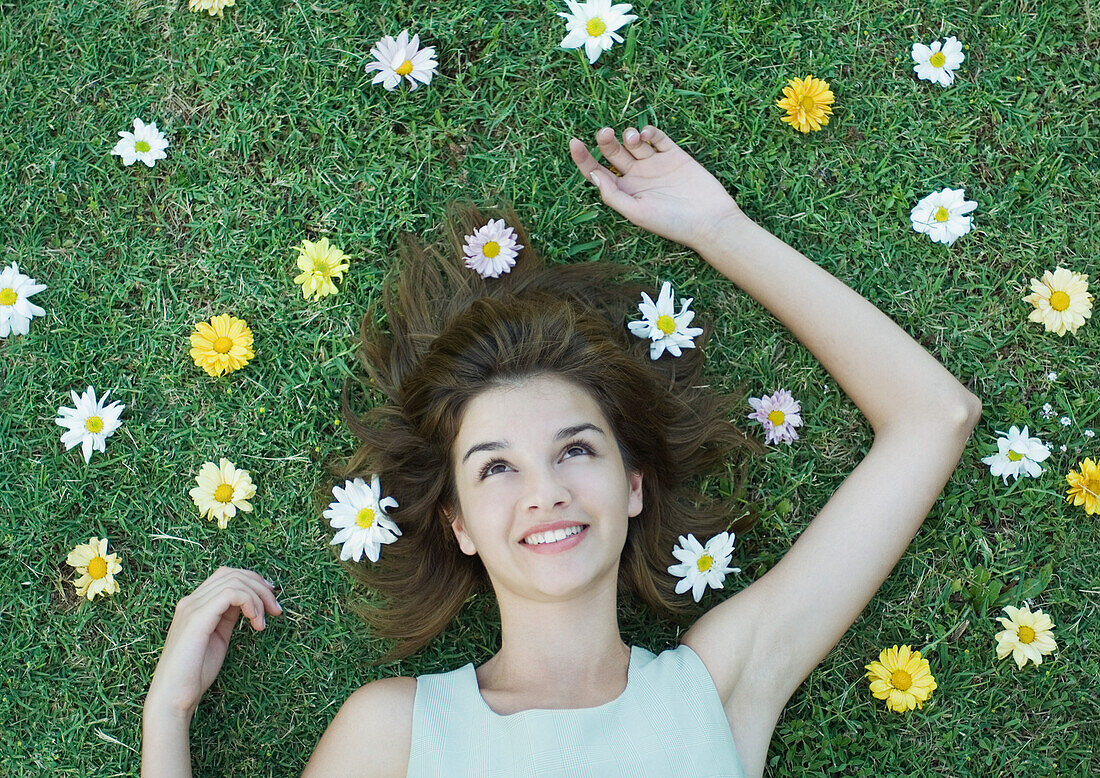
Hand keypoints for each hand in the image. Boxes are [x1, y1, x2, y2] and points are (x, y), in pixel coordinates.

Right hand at [145, 567, 281, 719]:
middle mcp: (191, 601)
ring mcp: (192, 607)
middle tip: (276, 610)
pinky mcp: (198, 617)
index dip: (252, 582)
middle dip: (260, 588)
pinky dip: (251, 603)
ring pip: (235, 581)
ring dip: (259, 597)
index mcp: (195, 605)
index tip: (270, 601)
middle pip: (233, 574)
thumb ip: (228, 618)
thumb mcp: (219, 638)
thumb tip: (248, 604)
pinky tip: (256, 622)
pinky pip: (231, 594)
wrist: (173, 697)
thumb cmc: (195, 673)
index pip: (226, 576)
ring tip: (264, 621)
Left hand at [569, 125, 745, 251]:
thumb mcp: (636, 212)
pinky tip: (647, 134)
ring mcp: (655, 164)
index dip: (583, 158)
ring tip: (633, 138)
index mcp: (623, 192)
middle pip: (613, 153)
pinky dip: (650, 132)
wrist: (709, 220)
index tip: (574, 142)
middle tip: (605, 133)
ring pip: (634, 142)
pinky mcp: (674, 155)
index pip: (597, 172)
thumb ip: (613, 195)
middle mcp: (636, 177)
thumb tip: (593, 175)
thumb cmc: (671, 223)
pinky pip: (657, 138)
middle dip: (606, 141)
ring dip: (629, 135)